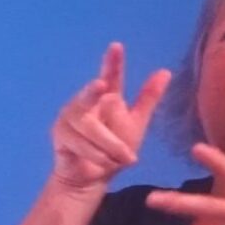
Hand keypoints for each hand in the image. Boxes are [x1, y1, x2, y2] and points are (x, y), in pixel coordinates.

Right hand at [50, 42, 170, 193]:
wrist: (94, 177)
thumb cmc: (115, 149)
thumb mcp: (136, 123)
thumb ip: (148, 98)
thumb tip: (165, 71)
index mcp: (105, 96)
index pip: (111, 76)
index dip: (112, 62)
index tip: (117, 46)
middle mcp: (83, 102)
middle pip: (91, 99)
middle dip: (94, 93)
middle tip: (101, 86)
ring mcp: (67, 117)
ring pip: (90, 128)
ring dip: (109, 147)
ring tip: (121, 159)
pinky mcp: (58, 135)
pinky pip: (81, 144)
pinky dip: (97, 156)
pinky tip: (104, 164)